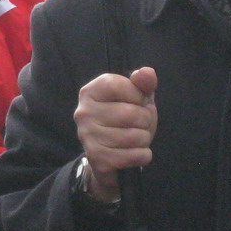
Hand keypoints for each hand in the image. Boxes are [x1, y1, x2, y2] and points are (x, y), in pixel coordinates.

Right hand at [74, 67, 157, 202]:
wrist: (111, 153)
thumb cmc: (125, 119)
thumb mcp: (136, 97)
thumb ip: (143, 83)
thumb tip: (146, 73)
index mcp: (90, 91)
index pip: (119, 85)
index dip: (137, 95)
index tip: (137, 102)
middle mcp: (84, 112)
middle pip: (130, 113)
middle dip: (144, 120)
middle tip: (138, 123)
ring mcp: (87, 136)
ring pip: (134, 136)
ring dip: (144, 139)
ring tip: (135, 138)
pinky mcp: (97, 158)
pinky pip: (134, 156)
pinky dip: (143, 155)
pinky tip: (134, 152)